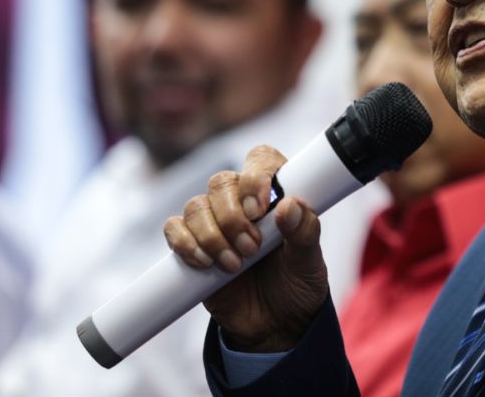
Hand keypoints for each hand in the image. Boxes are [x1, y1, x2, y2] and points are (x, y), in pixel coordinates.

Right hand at [163, 145, 329, 351]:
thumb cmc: (297, 284)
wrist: (275, 325)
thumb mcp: (310, 262)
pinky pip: (174, 228)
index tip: (260, 209)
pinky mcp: (192, 245)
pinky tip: (205, 263)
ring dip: (212, 236)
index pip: (260, 159)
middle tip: (252, 248)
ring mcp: (215, 222)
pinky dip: (185, 243)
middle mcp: (243, 201)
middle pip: (221, 182)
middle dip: (232, 216)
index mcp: (276, 194)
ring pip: (196, 206)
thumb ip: (305, 232)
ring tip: (235, 265)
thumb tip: (289, 206)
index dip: (255, 176)